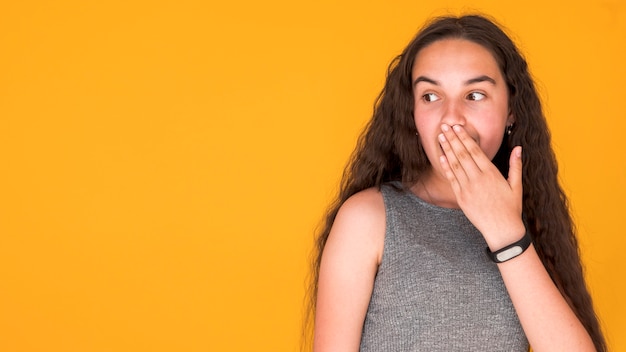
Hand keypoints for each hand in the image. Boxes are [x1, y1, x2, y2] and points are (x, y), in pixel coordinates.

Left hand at [438, 124, 524, 248]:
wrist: (501, 230)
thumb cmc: (511, 208)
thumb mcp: (516, 186)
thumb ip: (515, 165)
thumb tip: (519, 148)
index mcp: (491, 174)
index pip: (475, 151)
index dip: (465, 137)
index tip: (458, 127)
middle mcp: (478, 179)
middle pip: (462, 154)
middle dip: (453, 139)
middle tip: (445, 125)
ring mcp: (468, 189)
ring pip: (455, 164)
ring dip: (447, 149)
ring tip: (440, 137)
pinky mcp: (461, 198)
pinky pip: (451, 179)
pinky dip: (446, 167)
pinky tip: (441, 156)